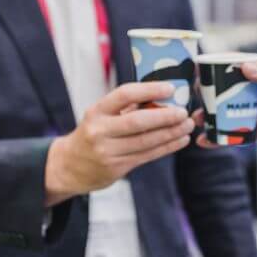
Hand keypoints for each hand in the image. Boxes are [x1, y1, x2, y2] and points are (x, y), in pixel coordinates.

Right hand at [44, 82, 192, 203]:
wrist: (69, 166)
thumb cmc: (92, 134)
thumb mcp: (101, 116)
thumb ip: (126, 108)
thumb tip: (161, 96)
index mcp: (97, 111)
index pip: (125, 95)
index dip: (149, 90)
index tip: (170, 88)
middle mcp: (100, 131)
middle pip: (138, 122)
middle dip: (165, 116)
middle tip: (184, 112)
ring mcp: (108, 152)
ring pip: (146, 141)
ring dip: (171, 133)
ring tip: (187, 125)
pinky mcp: (116, 168)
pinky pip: (147, 156)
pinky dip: (167, 147)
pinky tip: (180, 140)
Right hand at [193, 58, 256, 152]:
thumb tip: (245, 67)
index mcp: (253, 77)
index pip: (226, 70)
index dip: (209, 71)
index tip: (194, 73)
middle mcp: (246, 94)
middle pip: (218, 94)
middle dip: (202, 97)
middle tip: (191, 99)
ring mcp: (245, 114)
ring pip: (219, 115)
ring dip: (205, 117)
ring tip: (196, 120)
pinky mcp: (248, 133)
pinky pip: (228, 136)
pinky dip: (215, 139)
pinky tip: (203, 141)